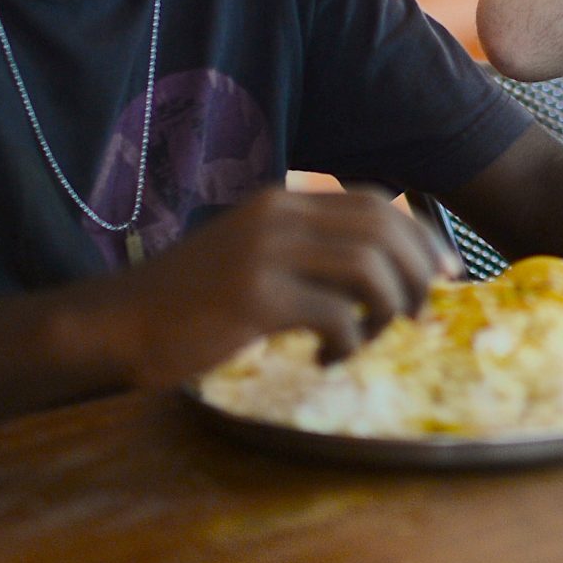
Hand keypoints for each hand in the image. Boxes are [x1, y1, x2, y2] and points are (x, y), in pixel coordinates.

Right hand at [88, 187, 458, 387]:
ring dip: (386, 310)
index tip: (443, 274)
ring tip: (369, 338)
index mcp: (281, 202)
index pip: (374, 204)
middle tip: (416, 314)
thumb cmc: (190, 300)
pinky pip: (335, 316)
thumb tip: (382, 273)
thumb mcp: (253, 255)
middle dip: (416, 274)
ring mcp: (265, 255)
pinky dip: (348, 344)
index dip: (418, 237)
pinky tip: (325, 360)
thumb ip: (307, 252)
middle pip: (383, 231)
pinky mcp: (255, 299)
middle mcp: (278, 217)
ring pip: (369, 270)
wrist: (119, 324)